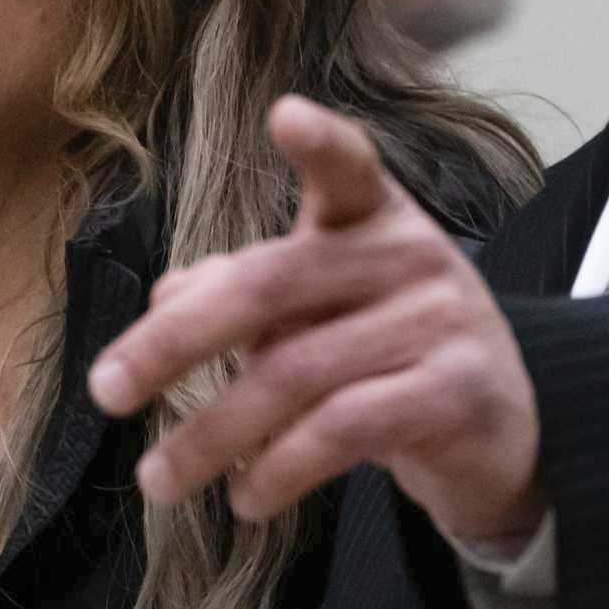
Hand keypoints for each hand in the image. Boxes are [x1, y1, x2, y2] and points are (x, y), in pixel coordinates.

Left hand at [87, 95, 545, 543]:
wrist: (501, 427)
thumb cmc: (385, 347)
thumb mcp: (318, 307)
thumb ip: (244, 291)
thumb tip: (163, 294)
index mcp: (371, 215)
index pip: (349, 165)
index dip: (319, 141)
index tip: (284, 114)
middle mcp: (410, 253)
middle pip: (270, 285)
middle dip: (174, 342)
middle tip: (107, 390)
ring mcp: (440, 321)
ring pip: (294, 372)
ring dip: (210, 433)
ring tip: (159, 477)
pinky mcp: (456, 394)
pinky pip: (343, 430)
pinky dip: (277, 468)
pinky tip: (245, 496)